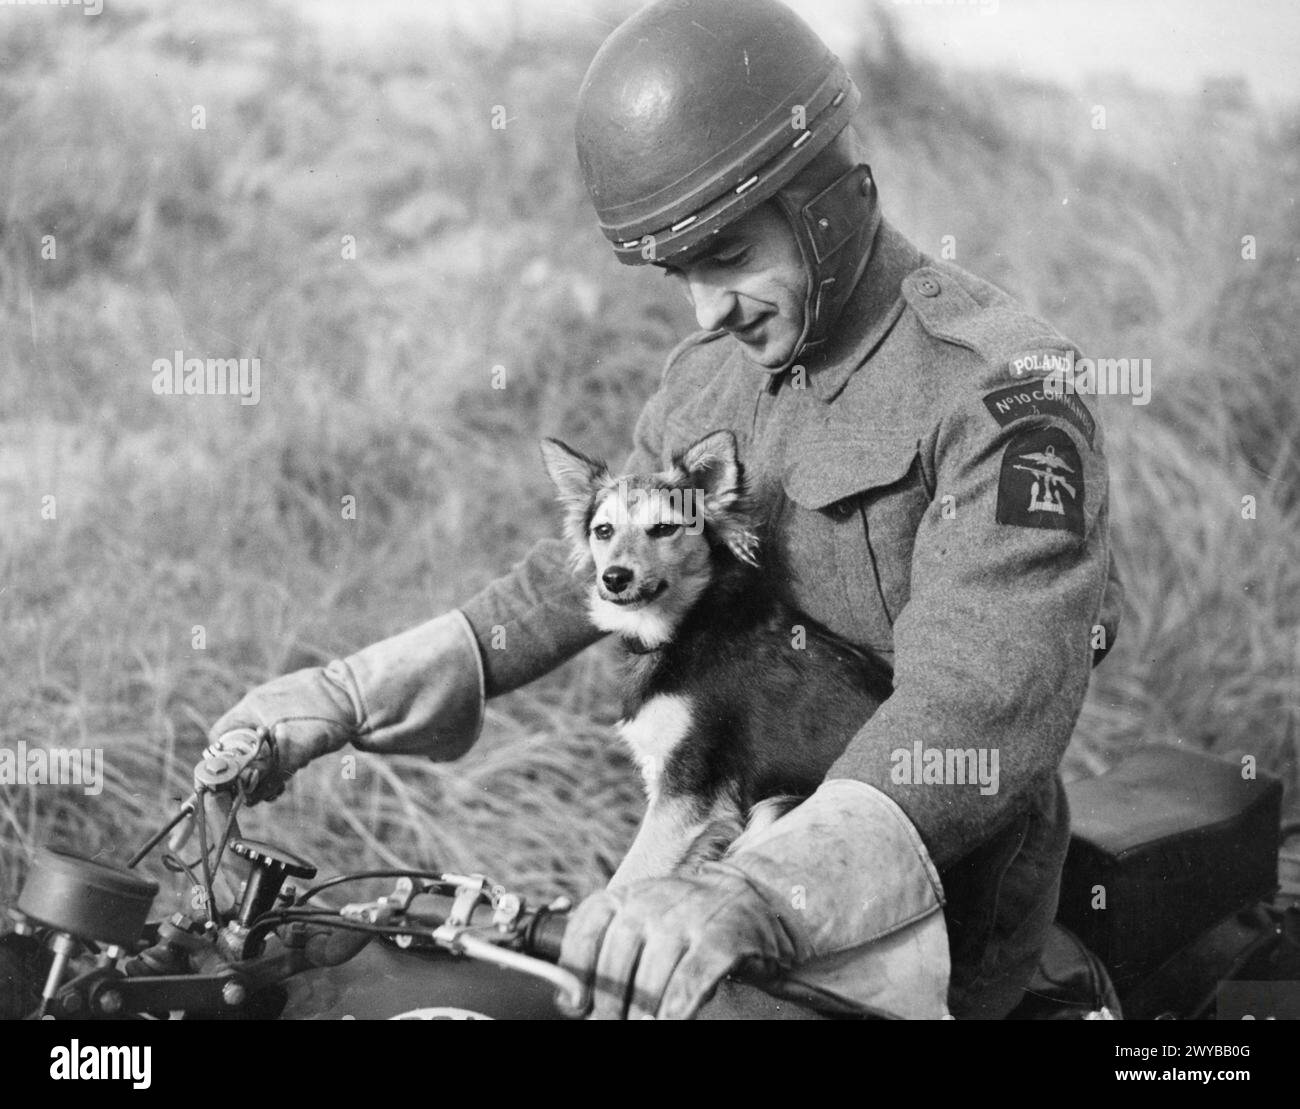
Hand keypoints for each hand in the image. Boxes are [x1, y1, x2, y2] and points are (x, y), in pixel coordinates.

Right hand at [166, 664, 360, 855]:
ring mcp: (277, 712)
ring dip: (265, 771)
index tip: (231, 788)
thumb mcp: (297, 746)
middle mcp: (260, 709)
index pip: (219, 740)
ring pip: (259, 748)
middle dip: (245, 773)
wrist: (362, 695)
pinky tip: (290, 775)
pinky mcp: (293, 720)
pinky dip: (279, 762)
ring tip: (277, 789)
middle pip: (238, 747)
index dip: (221, 766)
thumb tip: (249, 796)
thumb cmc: (328, 714)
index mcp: (252, 709)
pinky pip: (276, 744)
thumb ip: (271, 770)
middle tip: (260, 793)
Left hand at [558, 865, 803, 1019]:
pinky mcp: (722, 940)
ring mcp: (690, 918)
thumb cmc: (686, 921)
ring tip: (639, 1027)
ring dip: (641, 1012)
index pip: (588, 925)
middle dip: (609, 1002)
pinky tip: (670, 1022)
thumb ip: (609, 947)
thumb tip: (571, 998)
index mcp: (629, 897)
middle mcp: (655, 902)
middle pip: (617, 957)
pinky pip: (690, 981)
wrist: (753, 897)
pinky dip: (675, 1010)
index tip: (573, 1004)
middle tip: (609, 1024)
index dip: (574, 967)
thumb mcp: (645, 918)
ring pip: (652, 975)